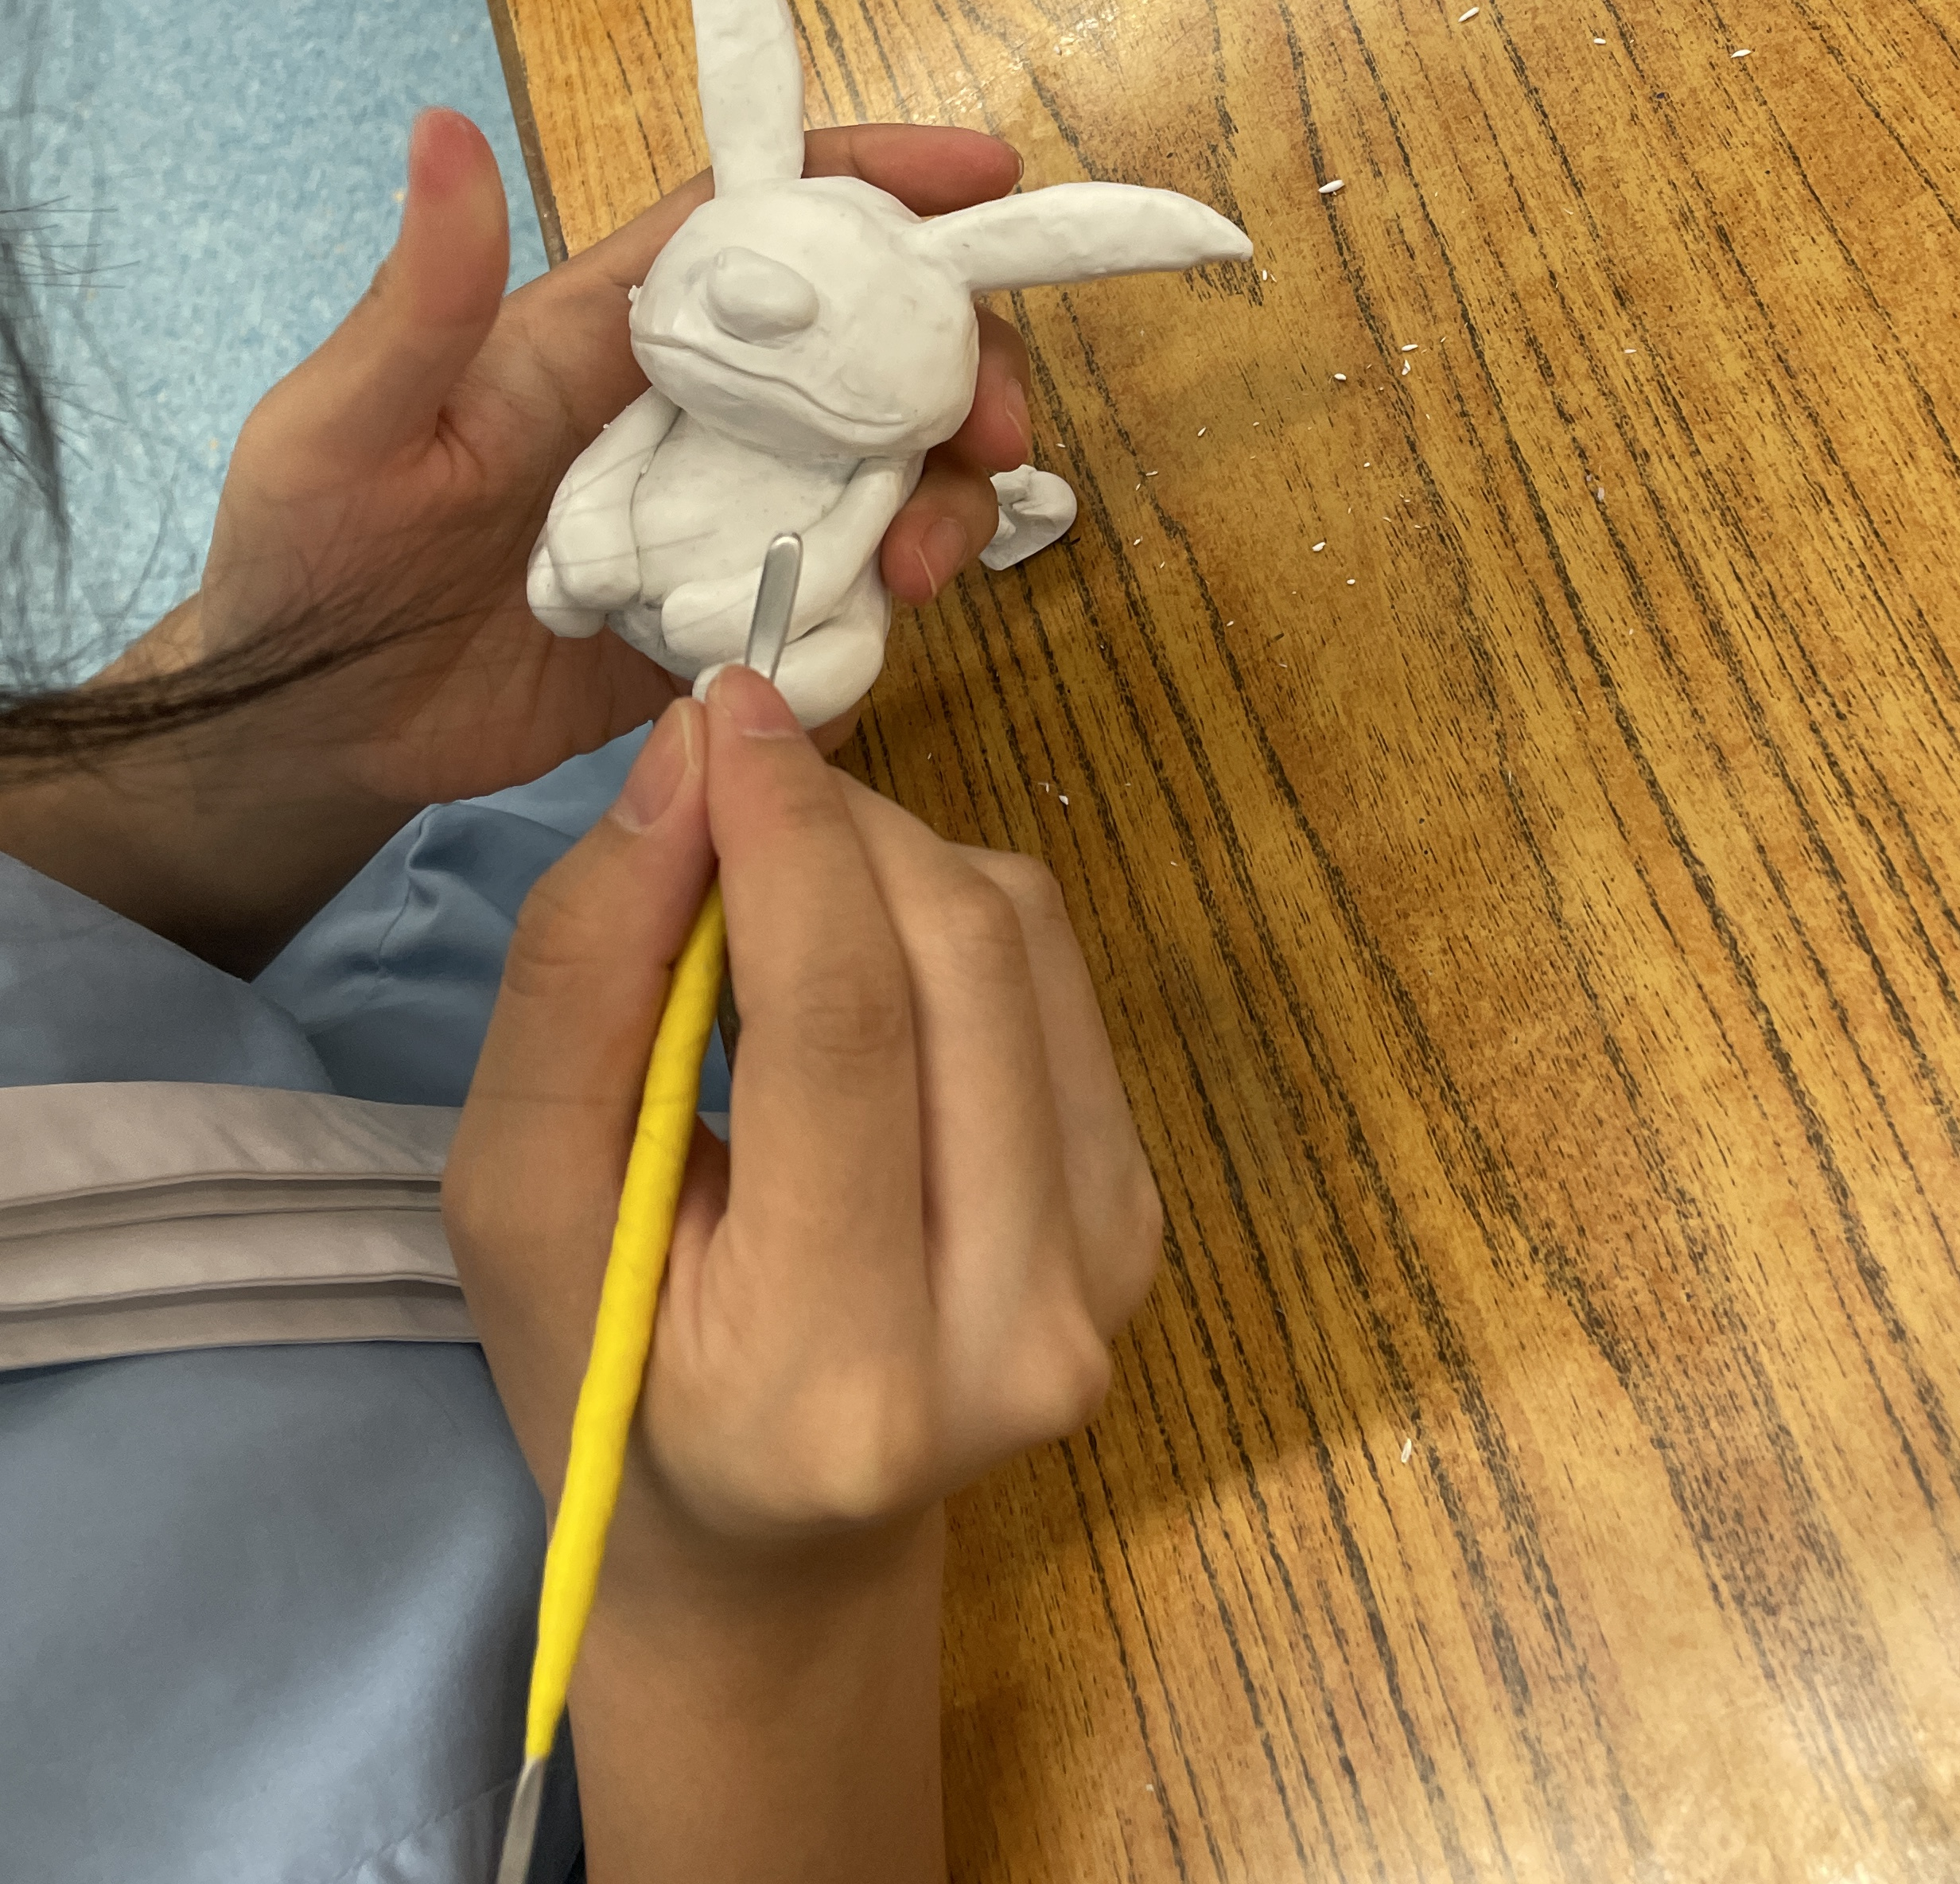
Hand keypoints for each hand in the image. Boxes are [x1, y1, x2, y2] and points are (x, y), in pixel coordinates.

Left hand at [193, 105, 1037, 817]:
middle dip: (960, 366)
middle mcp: (688, 406)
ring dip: (939, 499)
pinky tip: (881, 627)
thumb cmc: (310, 547)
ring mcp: (718, 512)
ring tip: (928, 568)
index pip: (764, 216)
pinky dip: (885, 602)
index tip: (990, 177)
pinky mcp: (727, 615)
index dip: (878, 181)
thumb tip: (442, 125)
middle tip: (1001, 432)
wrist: (309, 724)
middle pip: (867, 348)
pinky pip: (840, 593)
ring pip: (881, 472)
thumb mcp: (345, 417)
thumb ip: (421, 292)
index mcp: (614, 328)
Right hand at [445, 673, 1160, 1882]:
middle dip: (841, 822)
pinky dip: (951, 919)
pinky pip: (1054, 986)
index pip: (846, 1023)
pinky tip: (863, 961)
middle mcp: (1017, 1333)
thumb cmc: (610, 1389)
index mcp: (842, 1373)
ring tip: (779, 881)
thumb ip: (584, 983)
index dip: (790, 831)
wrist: (775, 1555)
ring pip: (1023, 944)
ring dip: (896, 856)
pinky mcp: (1138, 1223)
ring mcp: (1106, 1280)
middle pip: (960, 955)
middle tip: (731, 779)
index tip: (724, 705)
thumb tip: (689, 759)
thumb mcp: (521, 1205)